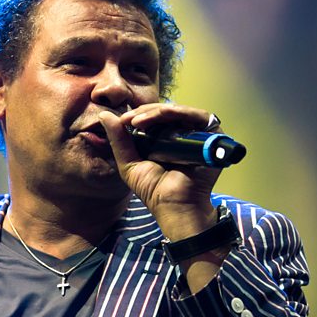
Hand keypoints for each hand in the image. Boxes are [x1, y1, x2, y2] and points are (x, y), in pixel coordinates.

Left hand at [98, 104, 222, 241]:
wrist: (174, 205)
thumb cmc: (153, 189)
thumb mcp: (129, 162)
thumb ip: (118, 139)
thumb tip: (104, 114)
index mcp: (166, 139)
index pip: (153, 117)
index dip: (137, 115)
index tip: (120, 121)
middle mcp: (183, 134)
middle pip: (164, 112)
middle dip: (143, 112)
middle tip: (127, 120)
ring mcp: (198, 134)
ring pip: (178, 111)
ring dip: (155, 111)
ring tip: (136, 121)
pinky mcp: (213, 135)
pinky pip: (196, 116)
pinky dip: (176, 113)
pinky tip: (157, 118)